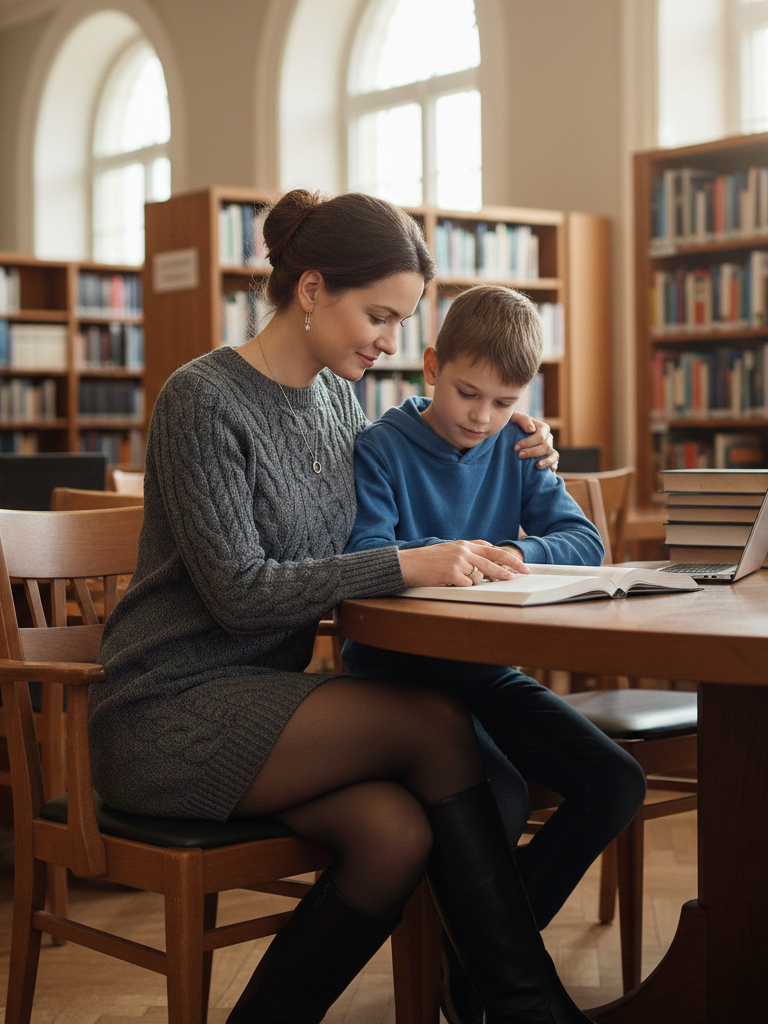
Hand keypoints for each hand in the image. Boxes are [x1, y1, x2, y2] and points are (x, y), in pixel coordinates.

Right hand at [399, 540, 529, 588]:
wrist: (407, 564)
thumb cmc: (427, 561)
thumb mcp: (449, 551)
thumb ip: (466, 554)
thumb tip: (485, 562)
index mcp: (464, 544)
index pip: (491, 549)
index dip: (507, 558)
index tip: (520, 566)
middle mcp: (463, 550)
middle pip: (494, 560)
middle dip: (511, 568)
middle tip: (524, 573)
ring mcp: (458, 561)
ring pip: (480, 576)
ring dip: (472, 582)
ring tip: (455, 579)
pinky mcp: (452, 573)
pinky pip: (467, 585)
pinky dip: (461, 587)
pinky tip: (449, 582)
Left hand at [510, 413, 558, 470]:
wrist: (510, 435)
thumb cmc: (512, 425)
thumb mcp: (514, 418)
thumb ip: (523, 420)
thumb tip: (531, 429)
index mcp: (542, 428)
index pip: (540, 436)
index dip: (528, 442)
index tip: (515, 448)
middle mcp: (548, 438)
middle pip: (546, 446)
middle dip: (532, 452)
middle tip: (519, 456)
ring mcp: (550, 449)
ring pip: (553, 455)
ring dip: (546, 461)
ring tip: (537, 466)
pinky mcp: (549, 458)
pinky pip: (555, 462)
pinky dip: (553, 465)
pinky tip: (549, 470)